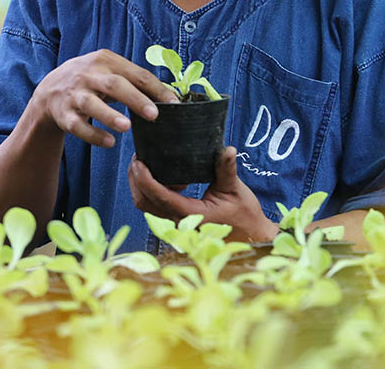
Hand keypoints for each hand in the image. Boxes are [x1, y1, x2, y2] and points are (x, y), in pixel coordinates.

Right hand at [29, 49, 178, 148]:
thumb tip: (170, 97)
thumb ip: (136, 81)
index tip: (174, 104)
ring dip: (109, 115)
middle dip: (135, 99)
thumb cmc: (93, 80)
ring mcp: (74, 94)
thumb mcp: (111, 71)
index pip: (136, 74)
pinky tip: (110, 142)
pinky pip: (77, 125)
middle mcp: (89, 75)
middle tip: (154, 114)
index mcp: (106, 60)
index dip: (156, 89)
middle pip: (114, 84)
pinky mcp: (63, 114)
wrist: (51, 88)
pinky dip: (93, 135)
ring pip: (91, 104)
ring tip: (127, 126)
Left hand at [128, 147, 278, 242]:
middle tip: (138, 158)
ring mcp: (176, 224)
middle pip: (144, 203)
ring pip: (146, 207)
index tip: (139, 162)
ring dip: (140, 186)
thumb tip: (227, 149)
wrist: (249, 235)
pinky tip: (165, 177)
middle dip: (136, 180)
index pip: (161, 197)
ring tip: (146, 164)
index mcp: (192, 214)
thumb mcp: (235, 189)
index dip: (145, 180)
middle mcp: (179, 222)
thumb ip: (226, 169)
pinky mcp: (176, 221)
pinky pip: (154, 207)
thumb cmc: (244, 214)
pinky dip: (150, 191)